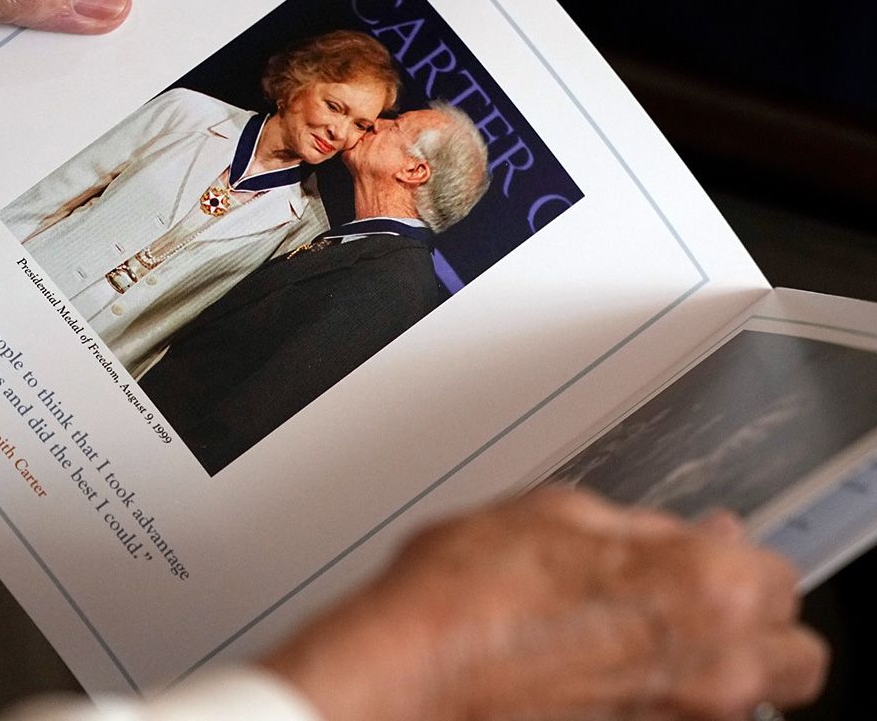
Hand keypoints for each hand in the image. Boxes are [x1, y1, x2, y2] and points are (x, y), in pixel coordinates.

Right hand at [264, 488, 827, 720]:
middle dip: (757, 623)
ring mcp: (678, 718)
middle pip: (795, 656)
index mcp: (704, 588)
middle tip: (700, 597)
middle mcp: (711, 667)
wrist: (415, 672)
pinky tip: (606, 659)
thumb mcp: (558, 511)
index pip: (782, 575)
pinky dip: (664, 689)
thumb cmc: (469, 596)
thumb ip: (641, 525)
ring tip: (643, 630)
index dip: (734, 556)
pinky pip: (683, 714)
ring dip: (715, 661)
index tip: (703, 548)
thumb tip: (679, 533)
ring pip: (745, 696)